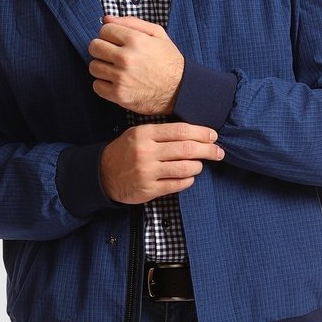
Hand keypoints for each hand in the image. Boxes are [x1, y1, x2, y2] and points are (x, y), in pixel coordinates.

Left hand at [88, 15, 184, 113]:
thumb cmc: (168, 61)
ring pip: (93, 66)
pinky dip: (103, 84)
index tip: (116, 41)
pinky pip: (96, 86)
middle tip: (112, 54)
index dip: (109, 34)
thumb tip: (106, 19)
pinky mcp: (119, 95)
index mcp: (135, 40)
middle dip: (102, 48)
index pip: (104, 30)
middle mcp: (126, 58)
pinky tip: (115, 82)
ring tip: (115, 69)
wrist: (180, 90)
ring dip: (102, 66)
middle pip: (94, 47)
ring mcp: (121, 78)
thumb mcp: (157, 34)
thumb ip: (132, 22)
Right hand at [100, 122, 223, 204]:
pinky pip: (177, 185)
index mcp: (145, 134)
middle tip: (218, 152)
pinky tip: (189, 177)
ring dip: (197, 166)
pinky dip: (188, 180)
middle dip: (208, 150)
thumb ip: (162, 133)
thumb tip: (194, 134)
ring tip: (198, 165)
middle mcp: (146, 152)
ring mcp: (147, 172)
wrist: (103, 174)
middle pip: (187, 149)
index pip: (181, 131)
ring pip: (185, 168)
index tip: (213, 136)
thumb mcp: (138, 134)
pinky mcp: (149, 190)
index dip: (201, 133)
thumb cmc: (125, 152)